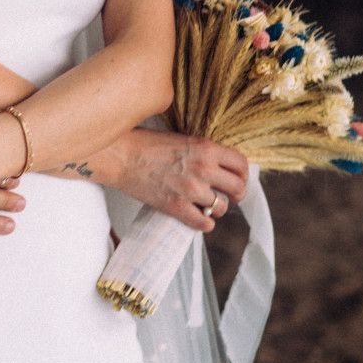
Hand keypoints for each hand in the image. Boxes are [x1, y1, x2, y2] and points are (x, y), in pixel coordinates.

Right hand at [88, 127, 247, 233]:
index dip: (243, 174)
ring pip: (221, 208)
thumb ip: (203, 152)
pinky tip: (198, 218)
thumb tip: (220, 165)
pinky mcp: (176, 207)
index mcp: (206, 148)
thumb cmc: (145, 144)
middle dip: (235, 194)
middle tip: (227, 196)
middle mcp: (203, 168)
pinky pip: (203, 223)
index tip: (237, 179)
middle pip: (238, 188)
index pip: (241, 164)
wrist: (120, 156)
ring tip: (206, 205)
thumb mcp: (182, 139)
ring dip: (216, 208)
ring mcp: (191, 190)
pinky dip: (204, 224)